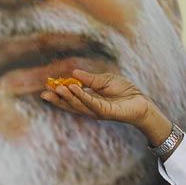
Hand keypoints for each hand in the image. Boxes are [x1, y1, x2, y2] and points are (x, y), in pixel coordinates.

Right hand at [40, 69, 172, 145]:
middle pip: (70, 104)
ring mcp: (97, 111)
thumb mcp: (104, 80)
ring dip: (67, 96)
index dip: (59, 94)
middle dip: (57, 99)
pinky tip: (73, 87)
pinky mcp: (105, 111)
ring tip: (58, 87)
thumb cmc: (124, 91)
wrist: (141, 101)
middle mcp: (90, 108)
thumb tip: (73, 73)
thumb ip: (89, 79)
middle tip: (44, 93)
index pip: (71, 98)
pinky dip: (81, 95)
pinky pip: (90, 102)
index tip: (47, 87)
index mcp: (89, 100)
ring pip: (78, 104)